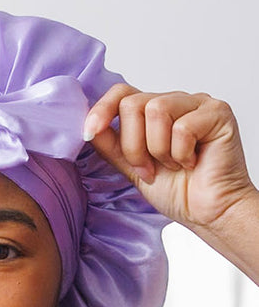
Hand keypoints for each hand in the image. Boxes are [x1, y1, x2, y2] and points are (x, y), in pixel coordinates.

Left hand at [84, 84, 255, 231]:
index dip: (102, 109)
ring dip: (158, 150)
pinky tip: (192, 163)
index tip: (89, 132)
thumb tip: (89, 128)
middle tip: (149, 169)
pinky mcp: (217, 113)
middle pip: (133, 104)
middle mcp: (175, 102)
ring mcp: (197, 104)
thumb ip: (112, 146)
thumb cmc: (179, 192)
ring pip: (156, 110)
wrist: (207, 213)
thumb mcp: (133, 168)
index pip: (122, 92)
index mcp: (154, 113)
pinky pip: (183, 126)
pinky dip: (182, 153)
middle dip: (133, 145)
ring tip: (173, 166)